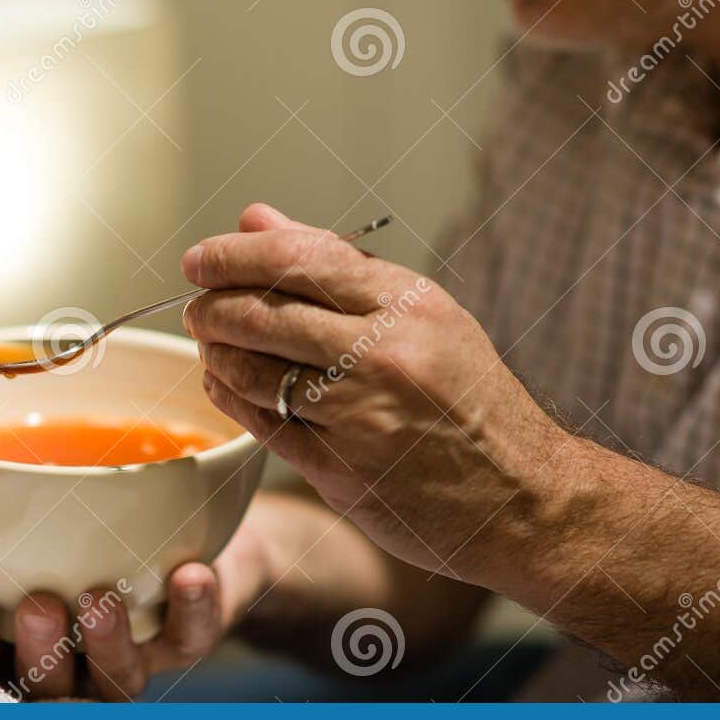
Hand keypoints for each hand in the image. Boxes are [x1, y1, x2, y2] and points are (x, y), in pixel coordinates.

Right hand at [0, 515, 270, 700]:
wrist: (185, 533)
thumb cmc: (86, 529)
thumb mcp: (38, 523)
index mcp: (27, 644)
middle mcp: (78, 665)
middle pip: (52, 685)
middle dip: (41, 651)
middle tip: (37, 606)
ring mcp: (135, 658)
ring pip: (119, 676)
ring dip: (109, 641)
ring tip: (100, 597)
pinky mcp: (186, 641)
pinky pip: (191, 638)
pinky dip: (192, 610)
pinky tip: (188, 574)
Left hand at [181, 203, 565, 589]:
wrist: (524, 499)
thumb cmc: (472, 400)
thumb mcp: (425, 315)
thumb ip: (338, 265)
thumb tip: (256, 220)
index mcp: (408, 304)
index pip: (297, 258)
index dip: (233, 255)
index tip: (199, 260)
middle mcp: (384, 354)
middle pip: (262, 314)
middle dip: (210, 306)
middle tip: (196, 306)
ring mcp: (360, 417)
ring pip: (253, 372)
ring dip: (214, 354)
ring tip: (210, 345)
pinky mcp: (342, 472)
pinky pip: (263, 427)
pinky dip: (231, 399)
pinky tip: (223, 385)